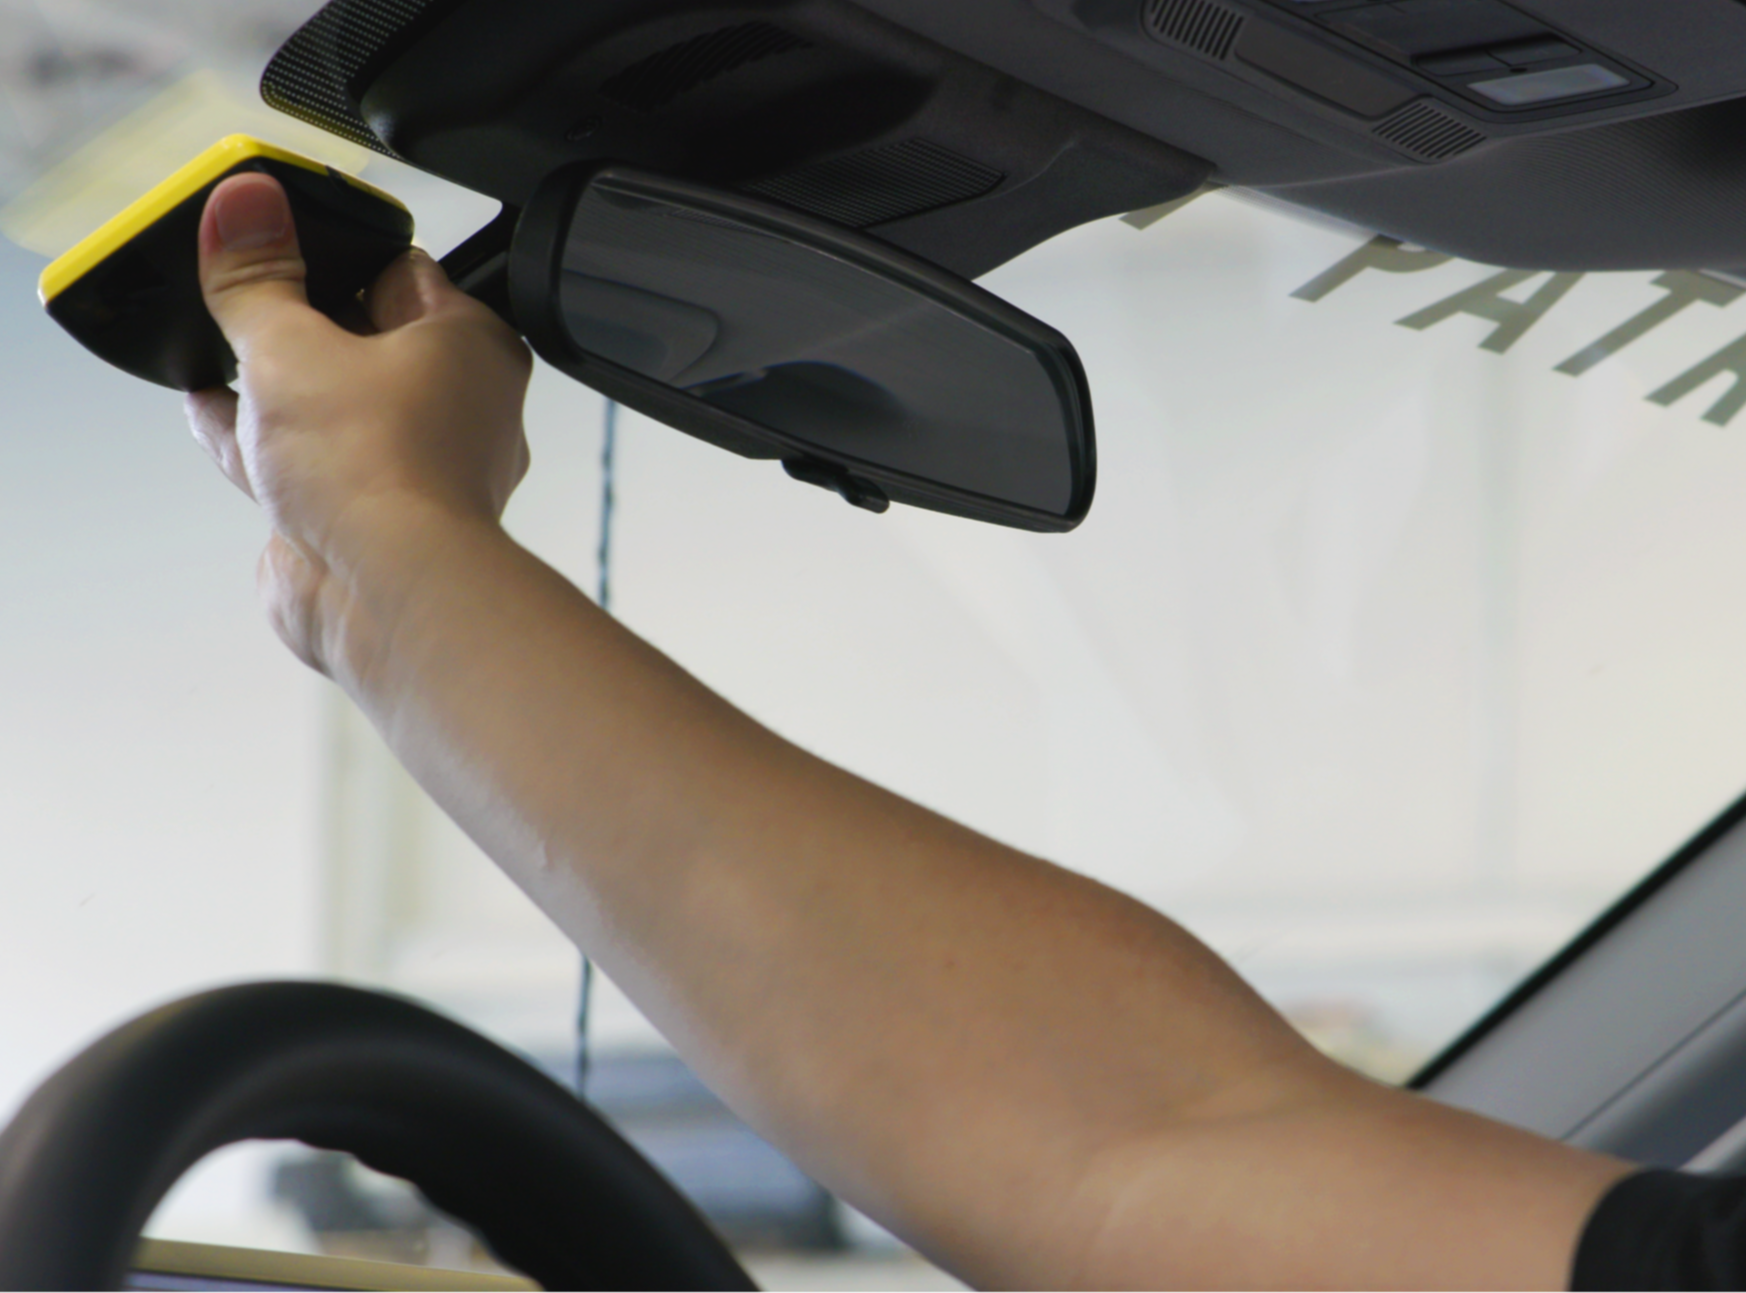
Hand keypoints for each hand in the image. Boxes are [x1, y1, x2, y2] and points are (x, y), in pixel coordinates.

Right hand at [185, 172, 532, 678]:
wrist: (383, 594)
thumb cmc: (379, 470)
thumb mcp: (289, 345)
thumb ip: (256, 279)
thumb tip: (245, 205)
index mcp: (471, 346)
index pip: (401, 271)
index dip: (337, 253)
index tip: (283, 237)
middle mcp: (460, 408)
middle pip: (368, 342)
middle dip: (303, 325)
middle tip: (250, 294)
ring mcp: (418, 470)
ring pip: (339, 408)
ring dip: (278, 387)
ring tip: (221, 352)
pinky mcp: (376, 519)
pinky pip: (316, 465)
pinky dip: (268, 443)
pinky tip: (218, 418)